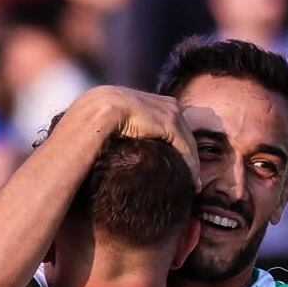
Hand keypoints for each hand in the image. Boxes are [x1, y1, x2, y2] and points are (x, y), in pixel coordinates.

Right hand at [65, 86, 199, 181]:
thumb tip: (117, 148)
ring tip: (194, 185)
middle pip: (182, 132)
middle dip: (188, 155)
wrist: (96, 111)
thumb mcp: (110, 126)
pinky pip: (186, 147)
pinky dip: (191, 166)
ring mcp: (169, 110)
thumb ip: (121, 133)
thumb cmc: (93, 122)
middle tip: (192, 178)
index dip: (176, 146)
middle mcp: (163, 103)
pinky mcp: (171, 122)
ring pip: (187, 141)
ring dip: (192, 164)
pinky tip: (193, 182)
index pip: (170, 125)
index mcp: (149, 102)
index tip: (177, 166)